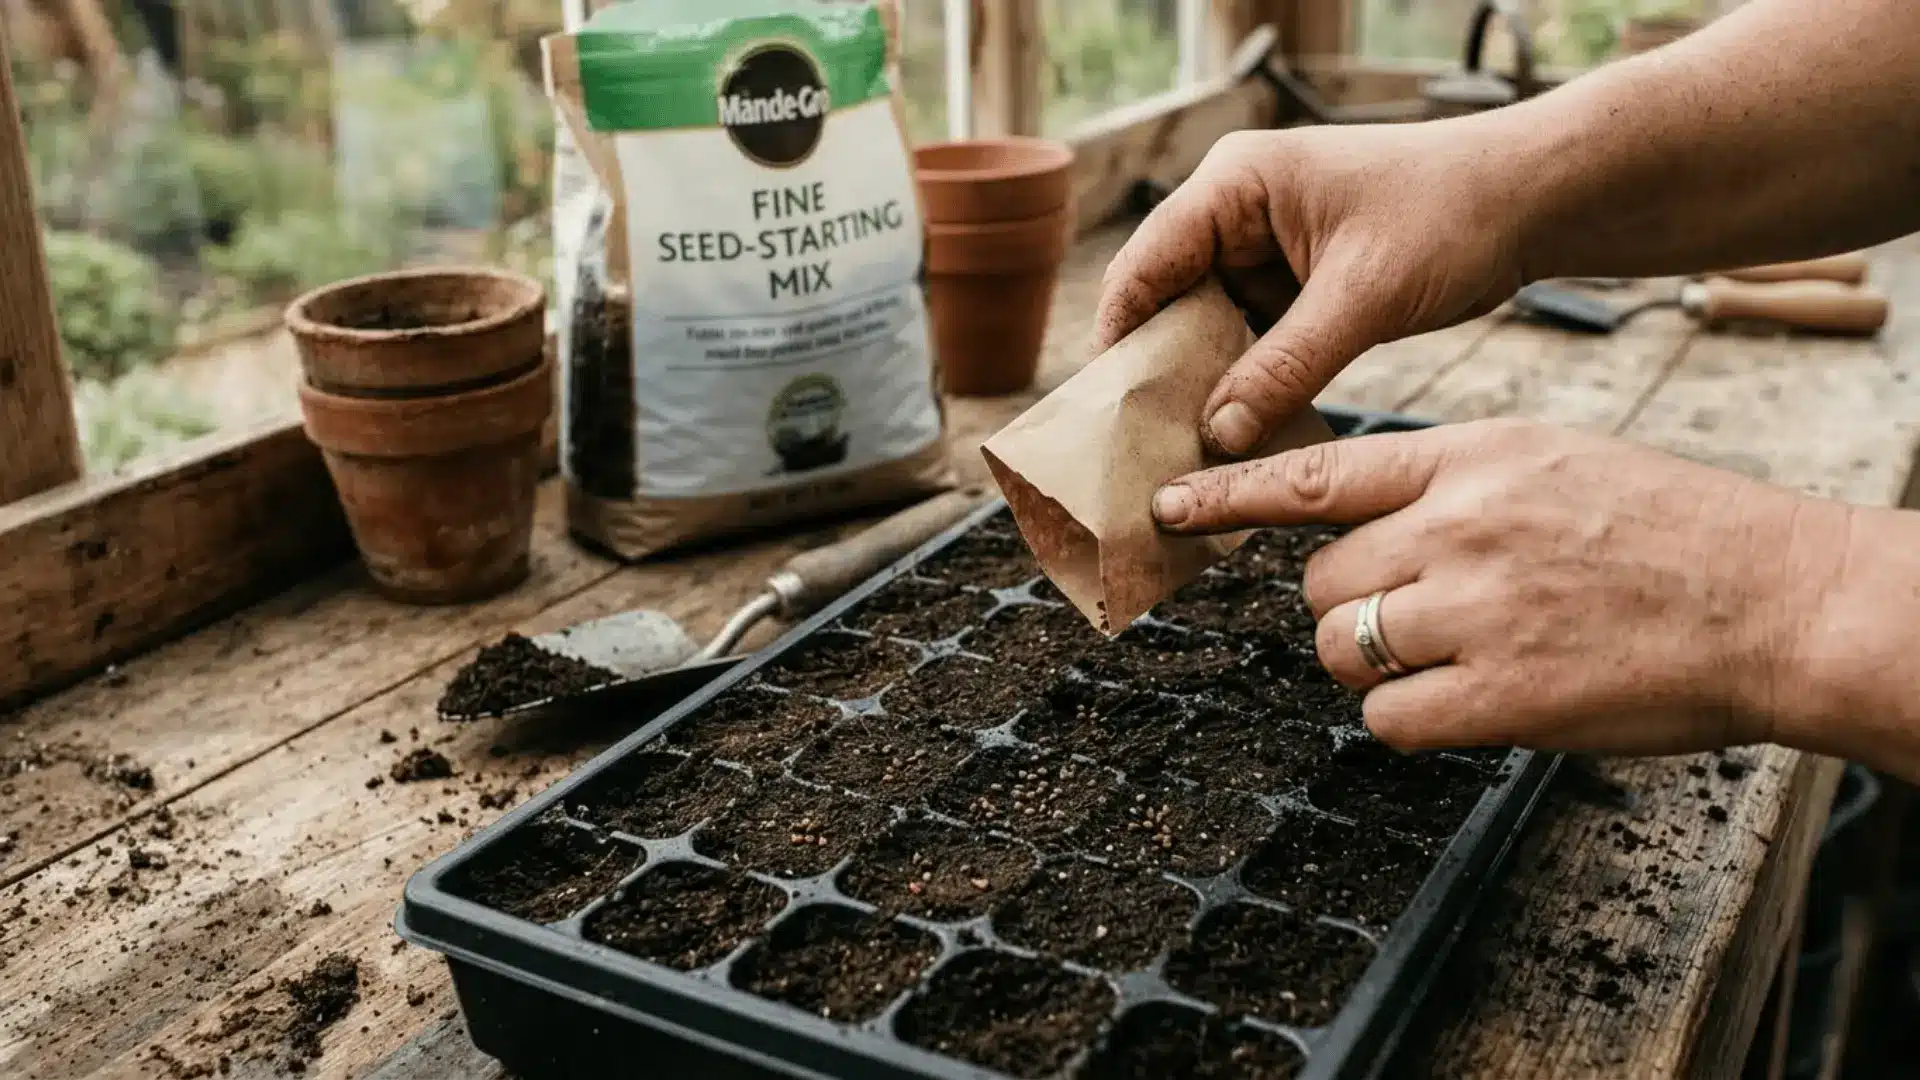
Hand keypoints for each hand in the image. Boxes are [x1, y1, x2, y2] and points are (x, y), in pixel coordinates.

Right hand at [1092, 123, 1527, 457]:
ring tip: (1185, 451)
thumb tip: (1218, 436)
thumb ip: (1284, 369)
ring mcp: (1264, 248)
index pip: (1145, 265)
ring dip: (1203, 384)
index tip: (1109, 412)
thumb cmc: (1452, 216)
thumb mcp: (1362, 298)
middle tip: (1144, 446)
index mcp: (1235, 184)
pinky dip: (1245, 383)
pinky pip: (1249, 340)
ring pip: (1206, 327)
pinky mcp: (1294, 283)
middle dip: (1160, 372)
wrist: (1531, 201)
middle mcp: (1236, 212)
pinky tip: (1239, 434)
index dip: (1119, 339)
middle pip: (1166, 301)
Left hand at [1149, 419, 1853, 757]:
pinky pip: (1386, 718)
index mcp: (1471, 457)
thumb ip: (1447, 481)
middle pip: (1320, 579)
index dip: (1228, 496)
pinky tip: (1473, 699)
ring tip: (1458, 653)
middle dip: (1349, 603)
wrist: (1775, 600)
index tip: (1168, 508)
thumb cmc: (1669, 529)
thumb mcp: (1551, 459)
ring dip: (1375, 660)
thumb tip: (1356, 519)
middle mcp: (1459, 526)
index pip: (1315, 475)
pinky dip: (1411, 718)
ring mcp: (1475, 612)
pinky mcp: (1497, 697)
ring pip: (1341, 647)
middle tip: (1421, 611)